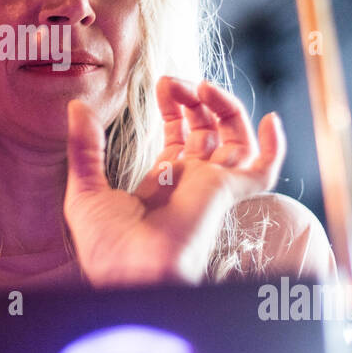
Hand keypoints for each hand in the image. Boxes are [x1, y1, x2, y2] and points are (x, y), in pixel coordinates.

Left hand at [64, 76, 285, 287]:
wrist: (129, 272)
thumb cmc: (106, 245)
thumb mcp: (85, 187)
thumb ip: (85, 146)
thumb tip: (77, 107)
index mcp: (162, 184)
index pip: (179, 137)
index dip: (174, 108)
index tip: (162, 84)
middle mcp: (191, 184)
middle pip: (207, 132)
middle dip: (194, 100)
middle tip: (175, 81)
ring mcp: (212, 187)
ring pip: (234, 140)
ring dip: (224, 107)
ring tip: (202, 86)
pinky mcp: (228, 192)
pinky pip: (264, 171)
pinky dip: (274, 146)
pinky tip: (268, 119)